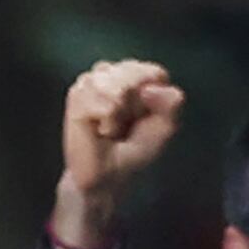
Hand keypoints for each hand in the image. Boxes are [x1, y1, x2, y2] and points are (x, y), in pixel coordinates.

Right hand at [59, 59, 183, 215]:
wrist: (107, 177)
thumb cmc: (134, 150)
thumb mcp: (165, 126)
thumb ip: (171, 103)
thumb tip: (149, 90)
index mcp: (135, 74)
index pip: (154, 73)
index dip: (153, 101)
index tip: (141, 119)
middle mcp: (112, 72)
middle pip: (135, 75)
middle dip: (135, 106)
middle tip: (123, 125)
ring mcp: (91, 81)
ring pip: (118, 87)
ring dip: (120, 115)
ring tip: (111, 128)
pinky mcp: (77, 96)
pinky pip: (105, 104)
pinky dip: (108, 122)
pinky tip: (100, 130)